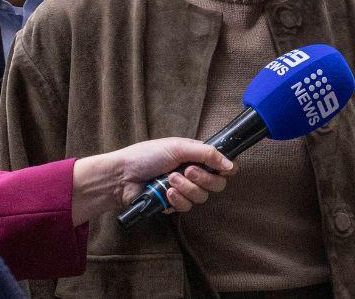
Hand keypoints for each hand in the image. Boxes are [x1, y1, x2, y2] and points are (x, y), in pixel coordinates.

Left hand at [70, 137, 234, 225]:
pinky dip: (176, 199)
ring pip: (202, 197)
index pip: (222, 166)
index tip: (221, 169)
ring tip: (169, 179)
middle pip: (217, 184)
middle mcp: (193, 173)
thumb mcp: (178, 147)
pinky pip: (186, 207)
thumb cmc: (146, 155)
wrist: (122, 176)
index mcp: (196, 156)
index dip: (225, 169)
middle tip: (187, 170)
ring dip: (186, 187)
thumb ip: (207, 154)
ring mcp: (184, 190)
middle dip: (202, 178)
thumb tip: (231, 165)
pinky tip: (165, 192)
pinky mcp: (173, 204)